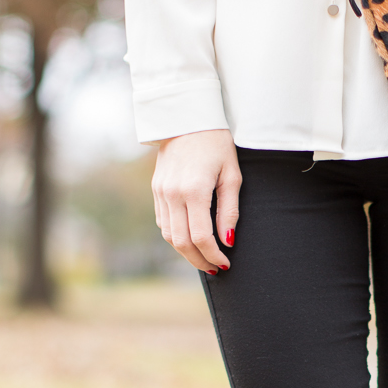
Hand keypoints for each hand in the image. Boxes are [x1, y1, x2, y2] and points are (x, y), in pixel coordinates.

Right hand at [151, 130, 241, 273]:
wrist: (186, 118)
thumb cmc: (216, 144)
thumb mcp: (231, 175)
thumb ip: (229, 211)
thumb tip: (227, 240)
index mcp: (194, 190)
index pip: (201, 236)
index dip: (213, 255)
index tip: (225, 263)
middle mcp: (173, 194)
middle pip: (182, 242)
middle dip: (199, 260)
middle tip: (215, 268)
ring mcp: (160, 192)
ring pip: (169, 235)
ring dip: (186, 252)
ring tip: (204, 258)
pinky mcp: (156, 190)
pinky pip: (163, 222)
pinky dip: (176, 236)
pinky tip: (191, 239)